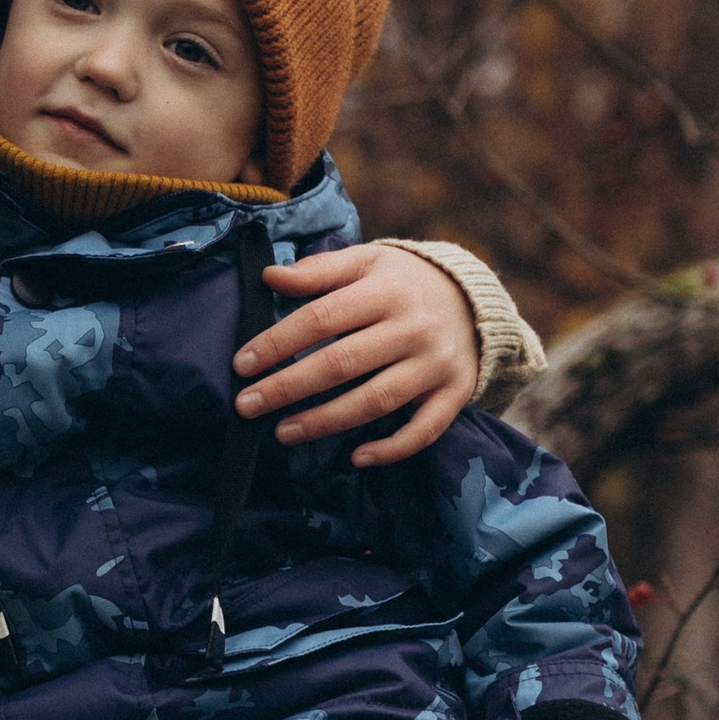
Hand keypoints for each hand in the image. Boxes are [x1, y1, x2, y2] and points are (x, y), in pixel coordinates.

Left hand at [235, 242, 481, 464]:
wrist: (476, 300)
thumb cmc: (404, 282)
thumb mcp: (367, 262)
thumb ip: (319, 271)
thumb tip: (268, 276)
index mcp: (385, 290)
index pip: (321, 318)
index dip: (278, 342)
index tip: (242, 364)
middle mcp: (413, 327)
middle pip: (342, 363)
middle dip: (288, 387)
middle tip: (247, 406)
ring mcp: (435, 364)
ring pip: (376, 400)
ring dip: (326, 421)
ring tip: (282, 433)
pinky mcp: (455, 392)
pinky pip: (424, 429)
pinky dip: (392, 448)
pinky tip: (356, 458)